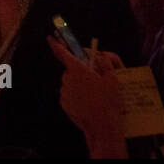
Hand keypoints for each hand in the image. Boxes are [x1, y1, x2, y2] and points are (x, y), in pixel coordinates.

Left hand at [48, 35, 126, 155]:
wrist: (102, 126)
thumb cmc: (108, 100)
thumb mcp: (113, 77)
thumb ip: (105, 63)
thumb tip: (99, 57)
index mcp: (78, 70)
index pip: (63, 53)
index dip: (56, 44)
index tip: (50, 37)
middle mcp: (67, 79)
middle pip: (72, 70)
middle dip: (80, 72)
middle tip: (94, 80)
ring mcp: (64, 93)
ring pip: (71, 84)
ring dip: (79, 85)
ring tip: (94, 96)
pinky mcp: (64, 105)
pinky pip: (69, 96)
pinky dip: (77, 97)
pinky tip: (88, 103)